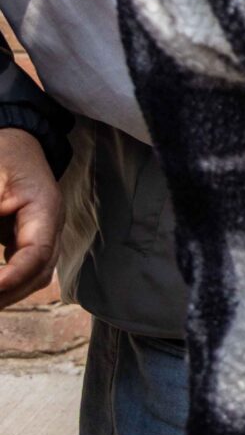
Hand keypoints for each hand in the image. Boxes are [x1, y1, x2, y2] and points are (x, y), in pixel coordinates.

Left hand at [0, 125, 61, 309]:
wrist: (16, 140)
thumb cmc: (4, 153)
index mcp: (45, 208)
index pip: (39, 252)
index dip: (16, 274)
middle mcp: (50, 225)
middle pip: (40, 272)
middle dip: (9, 293)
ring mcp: (42, 233)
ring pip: (34, 275)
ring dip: (8, 293)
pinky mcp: (27, 238)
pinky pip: (24, 268)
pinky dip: (7, 283)